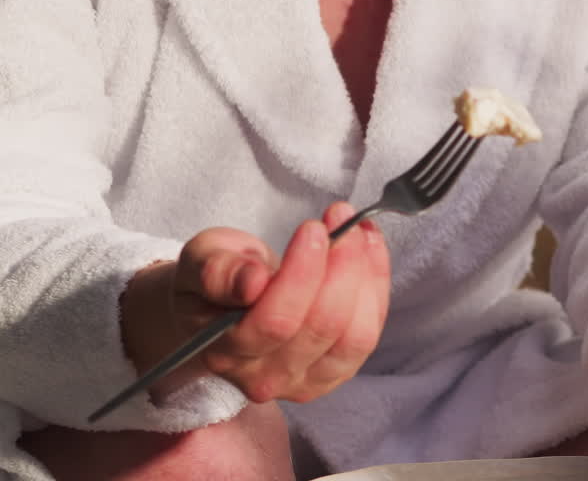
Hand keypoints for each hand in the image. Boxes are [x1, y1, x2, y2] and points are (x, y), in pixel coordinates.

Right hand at [122, 202, 390, 404]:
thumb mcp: (200, 261)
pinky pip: (368, 334)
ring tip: (358, 229)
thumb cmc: (212, 281)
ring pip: (353, 337)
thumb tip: (251, 282)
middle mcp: (266, 377)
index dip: (302, 273)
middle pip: (320, 326)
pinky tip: (370, 247)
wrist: (220, 309)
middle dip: (340, 264)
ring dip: (364, 275)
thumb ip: (218, 272)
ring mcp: (305, 381)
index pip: (275, 320)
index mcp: (227, 349)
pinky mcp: (335, 373)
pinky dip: (377, 287)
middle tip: (339, 215)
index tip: (313, 227)